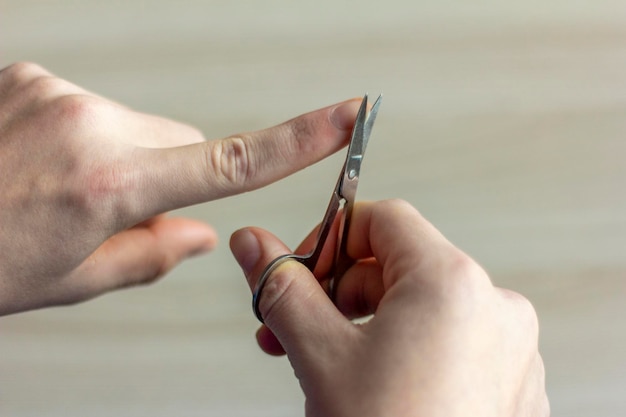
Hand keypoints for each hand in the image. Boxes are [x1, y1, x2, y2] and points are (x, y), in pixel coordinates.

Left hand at [0, 62, 360, 314]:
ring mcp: (56, 89)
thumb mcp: (73, 282)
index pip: (230, 162)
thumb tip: (199, 234)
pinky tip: (38, 161)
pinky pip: (91, 104)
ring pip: (135, 124)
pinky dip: (83, 134)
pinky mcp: (29, 73)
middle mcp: (90, 122)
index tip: (345, 115)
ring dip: (121, 155)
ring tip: (61, 188)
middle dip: (166, 173)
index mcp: (110, 185)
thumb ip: (152, 254)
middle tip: (115, 211)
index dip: (298, 141)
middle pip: (180, 141)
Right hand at [230, 199, 548, 416]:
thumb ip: (284, 288)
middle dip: (340, 292)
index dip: (332, 238)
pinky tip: (376, 382)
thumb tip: (254, 244)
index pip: (383, 219)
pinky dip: (407, 347)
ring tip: (331, 361)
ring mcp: (509, 347)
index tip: (303, 270)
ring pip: (421, 305)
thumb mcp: (321, 358)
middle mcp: (494, 307)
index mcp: (452, 284)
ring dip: (367, 323)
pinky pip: (450, 339)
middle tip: (299, 325)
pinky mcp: (509, 380)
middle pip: (399, 263)